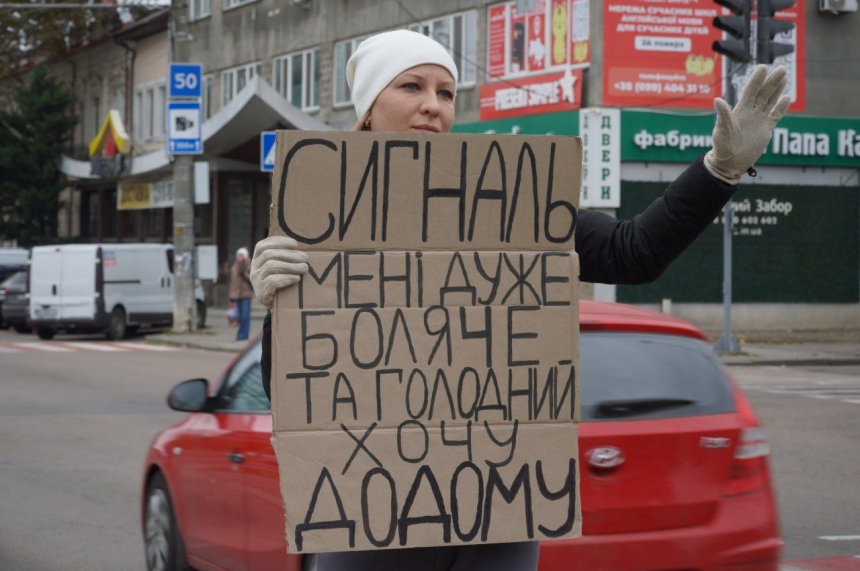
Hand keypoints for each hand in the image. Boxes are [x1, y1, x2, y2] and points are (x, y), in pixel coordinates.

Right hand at [249, 236, 308, 308]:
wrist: (278, 308)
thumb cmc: (282, 284)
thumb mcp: (280, 269)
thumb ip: (284, 258)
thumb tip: (301, 248)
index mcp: (257, 260)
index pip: (262, 245)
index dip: (278, 242)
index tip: (295, 244)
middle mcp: (254, 269)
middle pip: (268, 255)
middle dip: (289, 254)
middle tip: (305, 258)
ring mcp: (256, 281)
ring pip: (270, 266)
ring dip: (290, 266)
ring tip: (304, 268)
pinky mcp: (261, 293)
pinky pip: (272, 282)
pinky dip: (286, 278)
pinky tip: (297, 278)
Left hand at [704, 65, 791, 184]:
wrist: (729, 162)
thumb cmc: (721, 146)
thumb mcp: (721, 130)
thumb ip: (723, 115)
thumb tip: (717, 100)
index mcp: (739, 111)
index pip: (750, 92)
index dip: (756, 80)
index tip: (763, 67)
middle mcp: (750, 113)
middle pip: (763, 93)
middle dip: (772, 81)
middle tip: (782, 68)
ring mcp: (759, 121)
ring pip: (770, 101)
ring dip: (777, 90)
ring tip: (784, 76)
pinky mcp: (765, 130)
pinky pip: (775, 116)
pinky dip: (781, 108)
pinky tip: (787, 98)